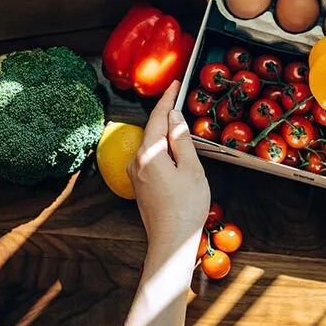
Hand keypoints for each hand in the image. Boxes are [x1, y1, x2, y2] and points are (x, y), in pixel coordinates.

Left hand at [121, 81, 209, 325]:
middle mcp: (136, 161)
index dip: (167, 99)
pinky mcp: (139, 185)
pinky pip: (149, 157)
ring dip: (163, 131)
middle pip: (152, 129)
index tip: (174, 83)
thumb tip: (174, 116)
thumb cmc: (186, 206)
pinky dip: (161, 147)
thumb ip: (181, 139)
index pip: (158, 117)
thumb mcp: (191, 168)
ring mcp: (135, 174)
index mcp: (149, 153)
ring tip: (178, 120)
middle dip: (165, 113)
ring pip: (150, 144)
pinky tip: (172, 149)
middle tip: (178, 97)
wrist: (171, 241)